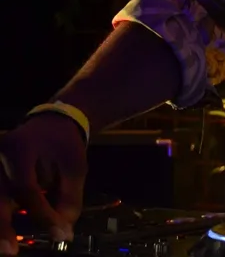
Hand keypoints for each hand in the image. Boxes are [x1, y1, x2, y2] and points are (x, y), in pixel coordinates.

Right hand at [0, 114, 87, 253]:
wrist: (50, 124)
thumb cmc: (63, 146)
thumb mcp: (74, 168)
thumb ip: (69, 199)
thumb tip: (62, 231)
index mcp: (21, 148)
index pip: (27, 188)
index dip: (42, 214)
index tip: (58, 234)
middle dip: (2, 226)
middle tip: (10, 251)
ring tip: (4, 247)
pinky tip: (2, 233)